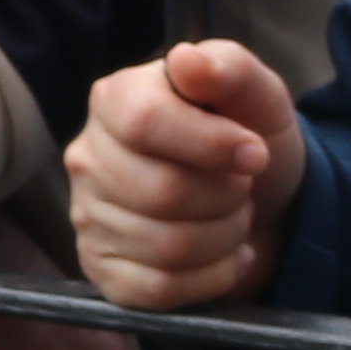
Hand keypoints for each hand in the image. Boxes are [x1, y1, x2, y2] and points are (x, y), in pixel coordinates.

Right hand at [70, 41, 311, 307]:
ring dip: (225, 237)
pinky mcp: (102, 271)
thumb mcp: (258, 95)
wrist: (262, 202)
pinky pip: (157, 290)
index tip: (255, 153)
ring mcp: (88, 218)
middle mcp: (88, 157)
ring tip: (232, 218)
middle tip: (242, 188)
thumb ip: (228, 68)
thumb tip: (186, 60)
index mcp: (115, 99)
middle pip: (162, 192)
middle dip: (226, 197)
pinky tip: (223, 257)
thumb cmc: (250, 139)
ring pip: (166, 247)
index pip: (144, 122)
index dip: (210, 144)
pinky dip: (210, 278)